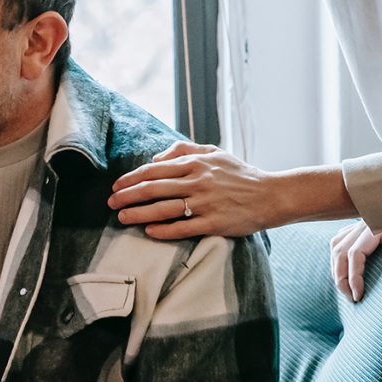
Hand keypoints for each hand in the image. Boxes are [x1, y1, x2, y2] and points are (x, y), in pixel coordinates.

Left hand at [107, 141, 267, 239]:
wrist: (271, 195)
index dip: (131, 178)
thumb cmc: (239, 173)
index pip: (154, 170)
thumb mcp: (213, 152)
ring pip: (164, 209)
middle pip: (153, 188)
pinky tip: (149, 231)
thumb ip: (183, 149)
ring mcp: (206, 203)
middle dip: (128, 196)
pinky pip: (184, 228)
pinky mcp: (215, 223)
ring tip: (122, 217)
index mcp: (195, 163)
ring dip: (139, 213)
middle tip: (110, 203)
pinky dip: (164, 230)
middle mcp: (197, 182)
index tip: (115, 186)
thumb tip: (155, 158)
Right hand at [330, 216, 381, 302]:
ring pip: (336, 245)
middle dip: (340, 276)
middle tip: (350, 298)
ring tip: (344, 287)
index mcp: (376, 224)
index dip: (353, 275)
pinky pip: (341, 239)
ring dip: (336, 267)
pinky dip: (338, 256)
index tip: (358, 295)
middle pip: (340, 250)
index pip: (354, 252)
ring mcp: (362, 223)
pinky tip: (343, 266)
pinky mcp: (364, 226)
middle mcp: (364, 223)